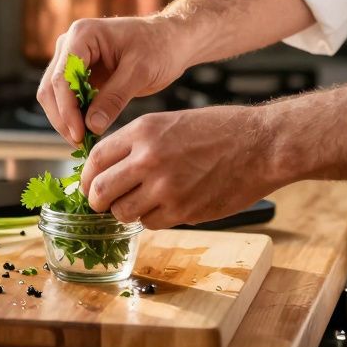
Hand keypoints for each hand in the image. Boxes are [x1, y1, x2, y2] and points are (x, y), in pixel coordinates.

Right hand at [36, 16, 190, 144]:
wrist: (170, 41)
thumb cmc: (159, 47)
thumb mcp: (140, 71)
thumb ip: (115, 97)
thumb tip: (92, 126)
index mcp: (82, 35)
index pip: (62, 77)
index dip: (67, 109)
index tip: (80, 134)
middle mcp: (70, 44)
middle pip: (51, 87)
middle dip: (63, 118)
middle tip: (81, 144)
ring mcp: (72, 59)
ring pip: (54, 96)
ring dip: (66, 120)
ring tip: (85, 142)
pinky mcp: (79, 74)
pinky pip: (68, 99)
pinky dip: (74, 116)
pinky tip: (89, 132)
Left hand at [79, 106, 282, 228]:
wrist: (260, 145)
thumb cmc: (218, 131)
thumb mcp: (169, 122)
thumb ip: (136, 143)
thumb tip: (106, 168)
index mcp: (143, 131)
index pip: (95, 159)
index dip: (86, 177)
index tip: (88, 185)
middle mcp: (148, 158)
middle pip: (100, 190)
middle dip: (97, 201)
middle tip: (103, 204)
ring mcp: (165, 187)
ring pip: (123, 212)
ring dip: (125, 212)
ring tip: (139, 203)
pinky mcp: (183, 210)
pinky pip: (150, 223)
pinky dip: (152, 219)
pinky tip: (166, 205)